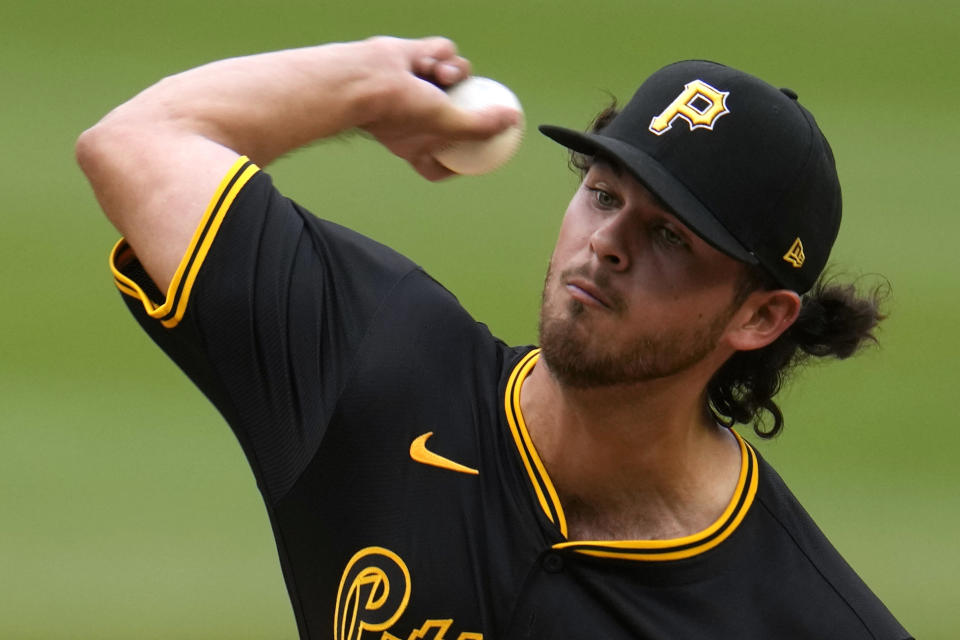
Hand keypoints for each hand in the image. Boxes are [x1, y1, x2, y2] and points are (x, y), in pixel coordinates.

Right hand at [357, 37, 521, 179]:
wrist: (366, 79)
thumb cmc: (398, 111)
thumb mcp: (448, 126)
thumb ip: (482, 127)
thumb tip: (513, 121)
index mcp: (415, 143)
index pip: (437, 163)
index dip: (458, 162)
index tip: (475, 158)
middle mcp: (416, 115)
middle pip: (456, 112)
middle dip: (468, 105)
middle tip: (482, 101)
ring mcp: (416, 85)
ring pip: (456, 76)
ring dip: (456, 74)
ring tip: (443, 76)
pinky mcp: (416, 55)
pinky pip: (443, 51)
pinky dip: (440, 54)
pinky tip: (429, 60)